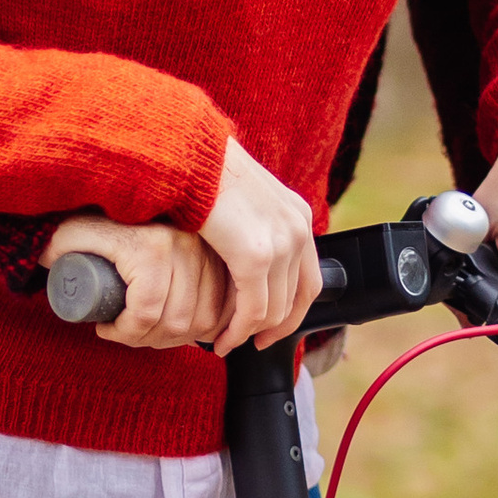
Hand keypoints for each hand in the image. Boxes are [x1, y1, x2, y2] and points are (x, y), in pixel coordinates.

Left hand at [41, 212, 225, 350]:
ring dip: (180, 338)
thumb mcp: (71, 232)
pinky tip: (189, 329)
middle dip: (149, 340)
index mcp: (153, 246)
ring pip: (205, 320)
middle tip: (126, 333)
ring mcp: (212, 253)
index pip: (146, 313)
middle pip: (177, 323)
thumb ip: (54, 246)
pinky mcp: (226, 258)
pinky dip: (214, 326)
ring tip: (151, 330)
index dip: (124, 334)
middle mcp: (189, 247)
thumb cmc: (95, 218)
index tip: (105, 329)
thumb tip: (45, 264)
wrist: (133, 189)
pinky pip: (229, 308)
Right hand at [200, 139, 321, 355]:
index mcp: (298, 215)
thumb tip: (247, 258)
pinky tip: (220, 337)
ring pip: (273, 311)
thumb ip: (255, 225)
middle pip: (295, 300)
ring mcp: (280, 243)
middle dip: (270, 329)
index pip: (310, 281)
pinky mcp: (254, 255)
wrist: (188, 154)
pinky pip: (252, 310)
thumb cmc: (203, 173)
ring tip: (225, 341)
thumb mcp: (244, 199)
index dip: (292, 313)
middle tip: (245, 342)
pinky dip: (237, 331)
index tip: (269, 330)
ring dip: (249, 334)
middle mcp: (297, 229)